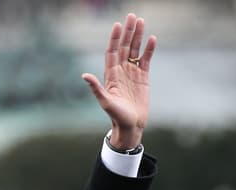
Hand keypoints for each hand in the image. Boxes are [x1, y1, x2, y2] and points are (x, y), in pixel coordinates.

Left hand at [83, 12, 156, 148]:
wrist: (130, 126)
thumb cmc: (116, 116)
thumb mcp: (105, 102)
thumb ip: (96, 88)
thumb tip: (84, 75)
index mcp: (111, 75)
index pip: (112, 52)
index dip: (114, 38)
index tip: (118, 25)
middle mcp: (121, 71)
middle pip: (124, 47)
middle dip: (128, 32)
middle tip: (132, 16)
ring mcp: (132, 73)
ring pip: (135, 50)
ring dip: (138, 37)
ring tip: (142, 22)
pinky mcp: (143, 78)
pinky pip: (146, 60)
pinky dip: (149, 50)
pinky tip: (152, 39)